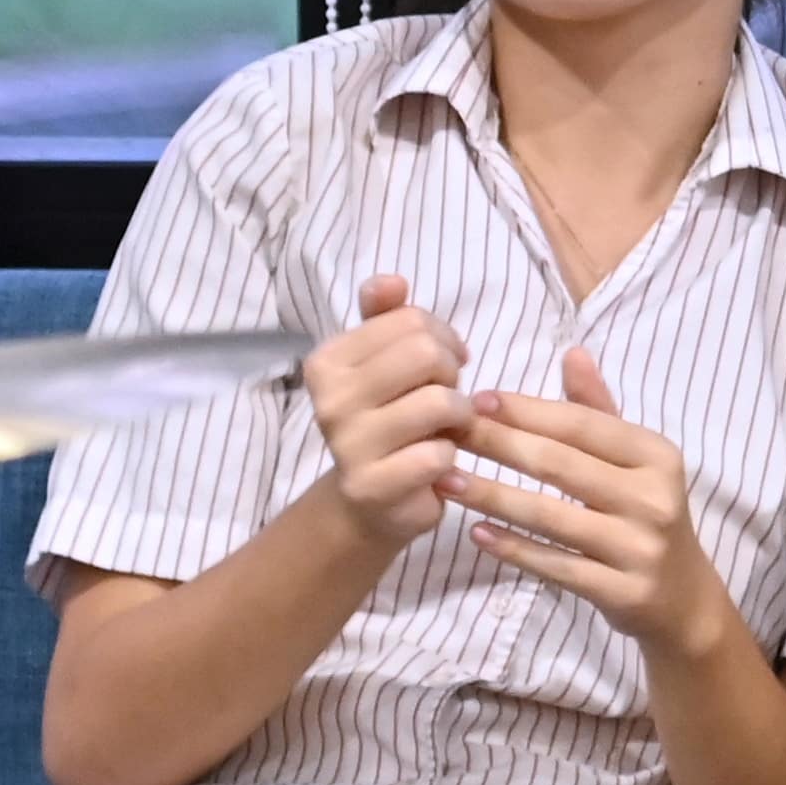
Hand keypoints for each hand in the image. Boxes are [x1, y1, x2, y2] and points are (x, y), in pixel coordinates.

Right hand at [306, 274, 476, 552]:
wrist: (369, 504)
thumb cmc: (385, 423)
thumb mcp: (383, 364)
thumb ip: (385, 318)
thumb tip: (392, 280)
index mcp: (327, 360)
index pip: (410, 319)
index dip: (443, 339)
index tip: (441, 366)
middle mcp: (329, 399)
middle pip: (426, 353)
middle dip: (451, 375)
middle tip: (445, 398)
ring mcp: (348, 444)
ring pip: (438, 401)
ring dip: (458, 416)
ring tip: (445, 429)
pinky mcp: (373, 485)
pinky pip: (439, 453)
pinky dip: (450, 457)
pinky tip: (436, 465)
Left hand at [450, 347, 737, 657]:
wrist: (682, 599)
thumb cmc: (646, 515)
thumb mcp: (637, 460)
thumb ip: (599, 410)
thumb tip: (571, 352)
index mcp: (656, 456)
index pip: (582, 425)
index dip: (527, 411)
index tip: (477, 400)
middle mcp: (652, 499)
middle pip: (560, 465)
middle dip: (499, 445)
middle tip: (448, 431)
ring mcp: (638, 548)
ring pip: (550, 516)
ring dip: (492, 496)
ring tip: (446, 480)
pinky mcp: (621, 591)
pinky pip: (555, 566)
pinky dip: (513, 548)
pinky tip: (476, 533)